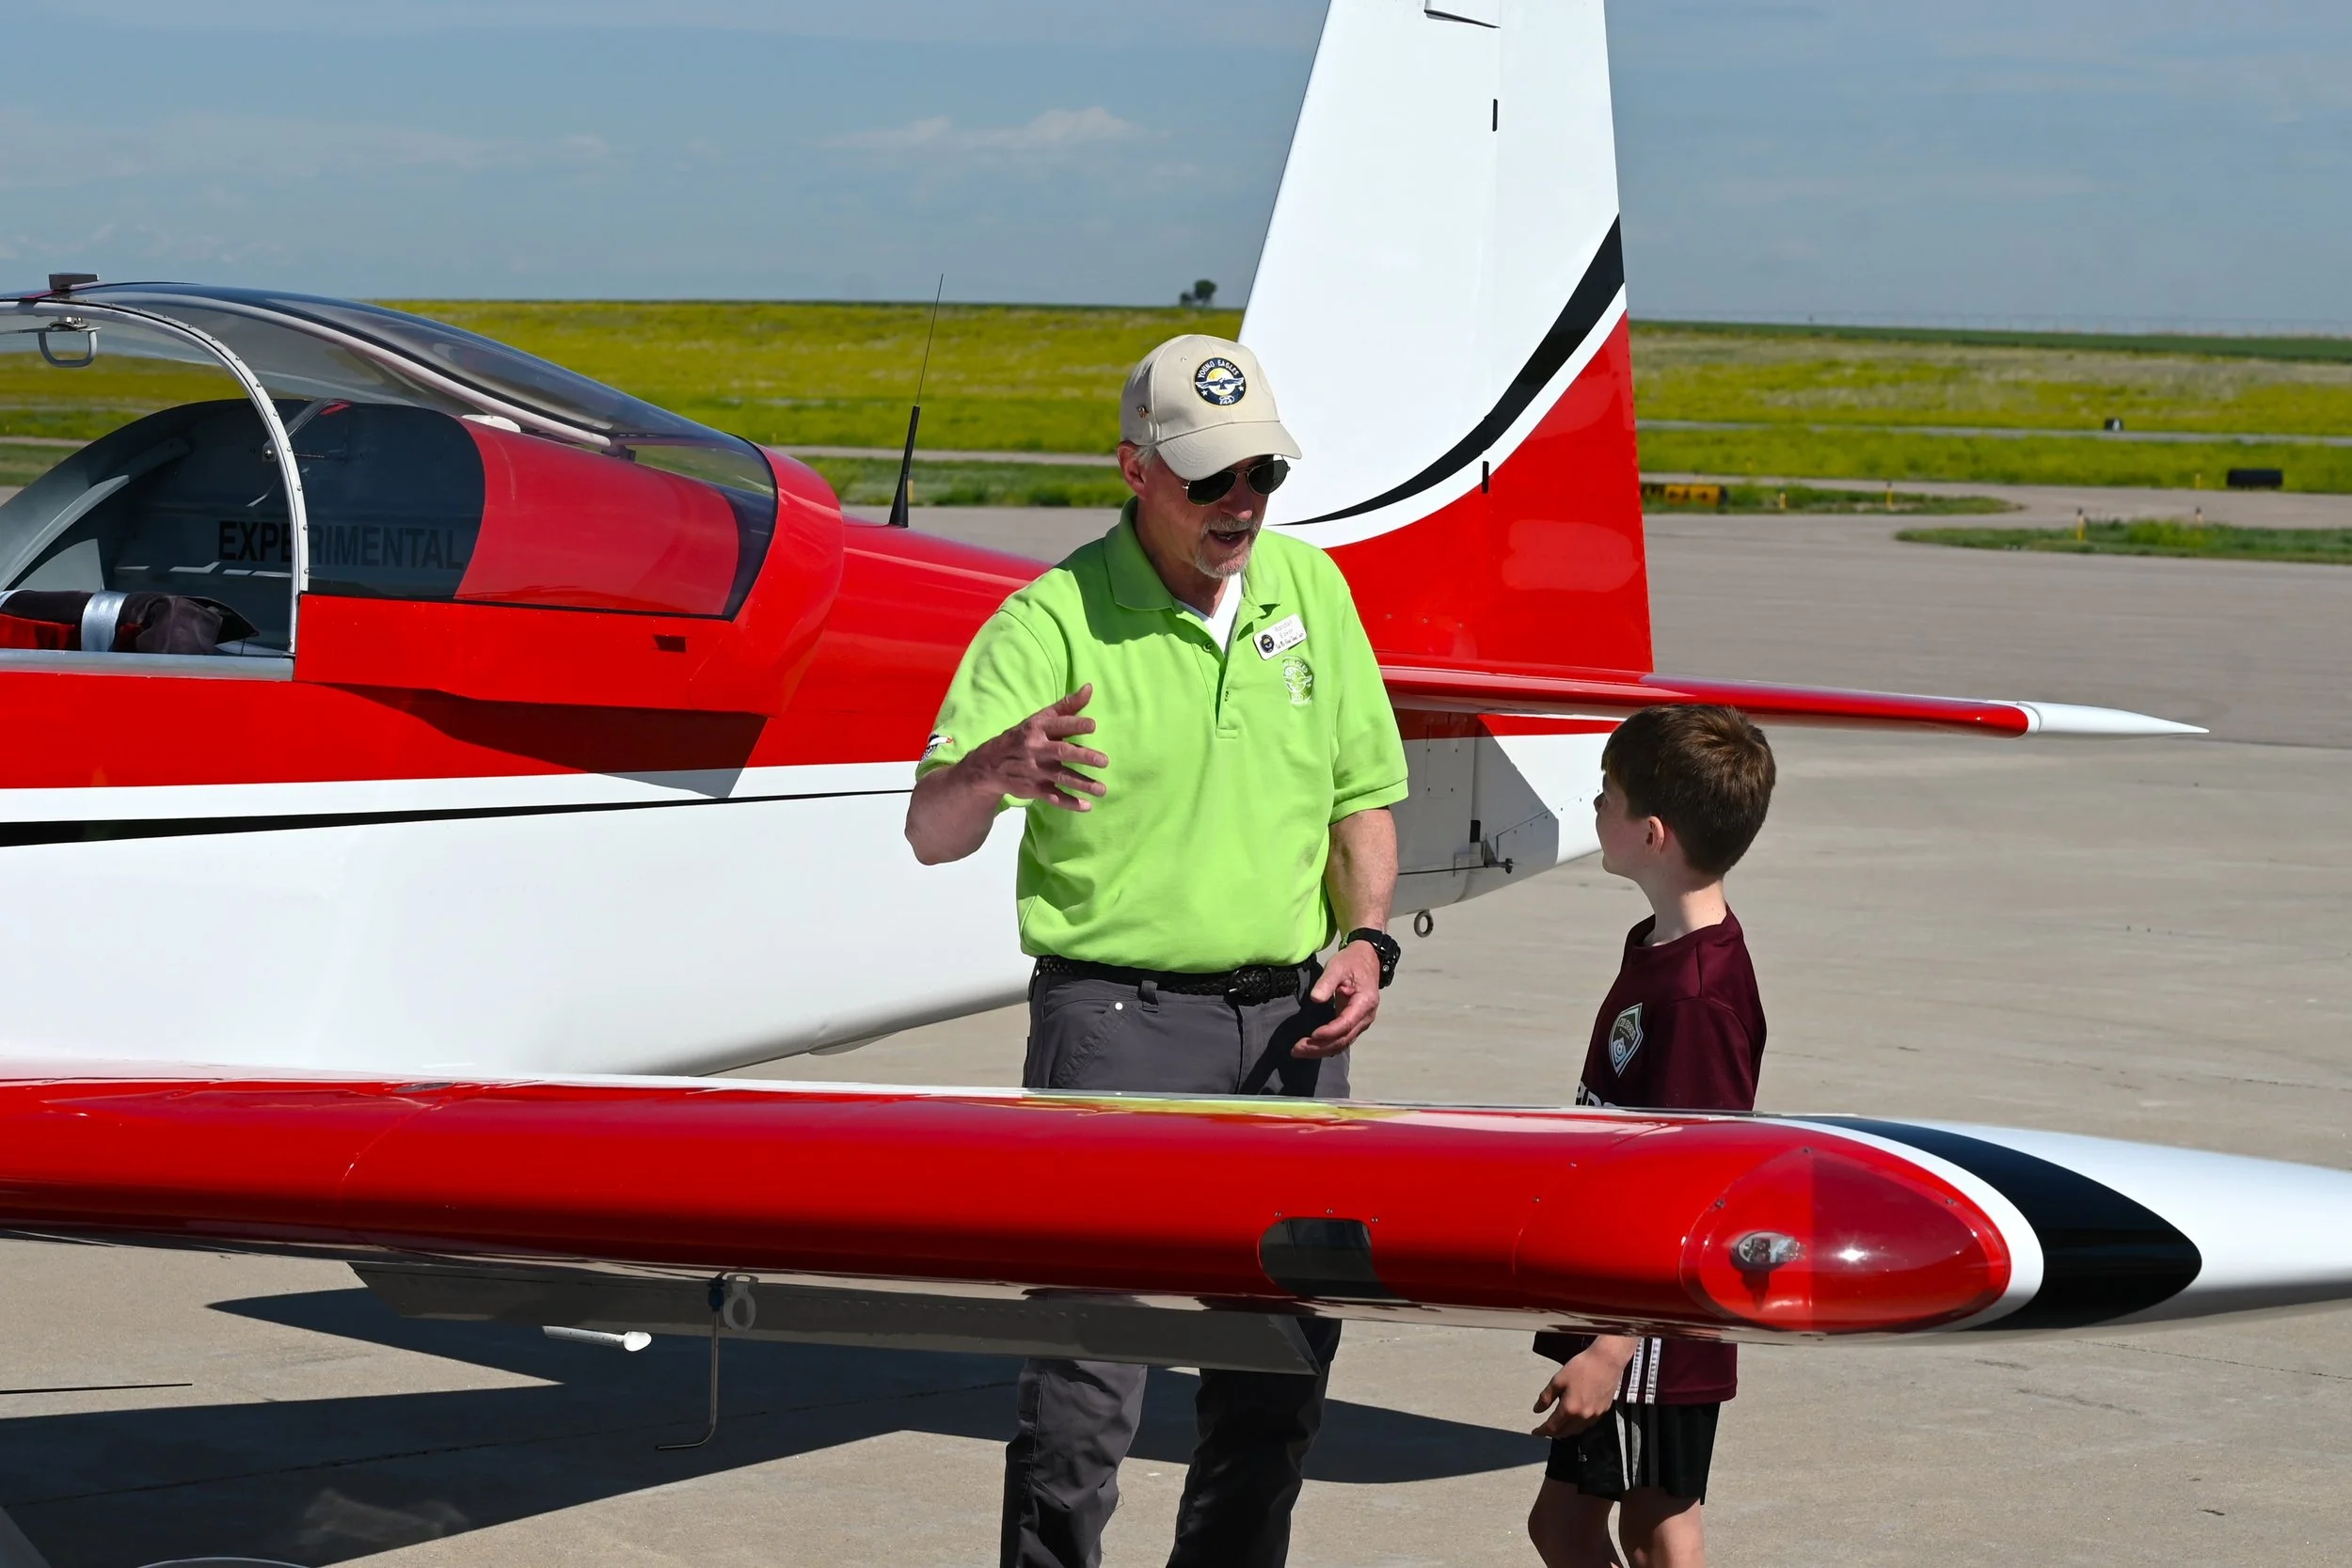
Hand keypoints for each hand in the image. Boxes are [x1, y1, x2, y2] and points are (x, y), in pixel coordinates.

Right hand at [964, 686, 1108, 811]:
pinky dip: (1069, 803)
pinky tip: (1087, 806)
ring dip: (1082, 784)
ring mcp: (1034, 770)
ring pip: (1060, 778)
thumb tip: (1090, 688)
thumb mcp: (1040, 719)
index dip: (1075, 725)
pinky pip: (1053, 797)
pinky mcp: (1033, 788)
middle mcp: (1035, 749)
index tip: (1093, 726)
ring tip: (1102, 789)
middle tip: (1104, 761)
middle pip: (1061, 752)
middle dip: (1083, 756)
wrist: (990, 764)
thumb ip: (1066, 706)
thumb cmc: (1023, 736)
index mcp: (1037, 728)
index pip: (1058, 725)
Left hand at [1296, 939, 1381, 1057]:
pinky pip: (1343, 1040)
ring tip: (1299, 1051)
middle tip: (1296, 1049)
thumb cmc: (1351, 962)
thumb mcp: (1337, 967)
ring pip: (1343, 1043)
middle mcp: (1366, 1017)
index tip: (1312, 1035)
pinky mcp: (1355, 1024)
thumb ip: (1326, 983)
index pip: (1346, 1023)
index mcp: (1365, 1002)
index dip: (1329, 1032)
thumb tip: (1315, 999)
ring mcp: (1362, 1023)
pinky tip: (1312, 1050)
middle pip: (1344, 1039)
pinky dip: (1327, 1047)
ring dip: (1321, 1050)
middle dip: (1320, 1047)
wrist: (1366, 960)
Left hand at [1531, 1340, 1634, 1438]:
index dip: (1542, 1431)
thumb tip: (1537, 1410)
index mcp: (1569, 1409)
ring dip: (1565, 1431)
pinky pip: (1587, 1425)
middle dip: (1553, 1432)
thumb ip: (1546, 1397)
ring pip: (1577, 1431)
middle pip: (1565, 1432)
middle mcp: (1583, 1417)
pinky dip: (1577, 1426)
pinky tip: (1574, 1419)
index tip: (1535, 1432)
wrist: (1606, 1361)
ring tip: (1558, 1426)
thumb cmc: (1580, 1367)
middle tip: (1545, 1428)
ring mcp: (1595, 1416)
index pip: (1552, 1427)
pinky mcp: (1603, 1412)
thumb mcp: (1558, 1380)